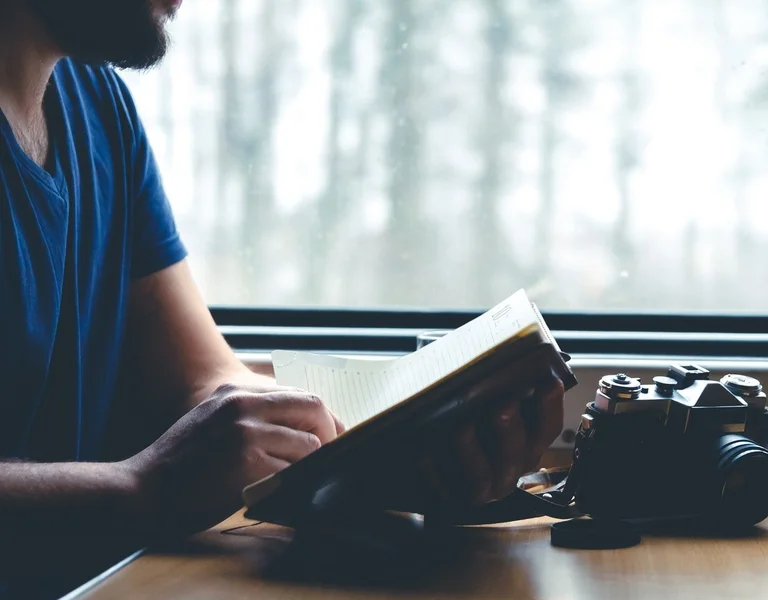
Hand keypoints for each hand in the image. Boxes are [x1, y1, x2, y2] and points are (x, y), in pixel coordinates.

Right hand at [123, 382, 343, 534]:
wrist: (141, 489)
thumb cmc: (181, 462)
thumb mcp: (214, 420)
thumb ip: (254, 416)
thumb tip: (305, 426)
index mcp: (237, 390)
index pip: (301, 395)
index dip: (325, 418)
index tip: (334, 436)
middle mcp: (243, 403)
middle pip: (314, 409)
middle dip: (329, 436)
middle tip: (329, 457)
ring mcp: (246, 431)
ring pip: (308, 445)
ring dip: (309, 466)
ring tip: (297, 479)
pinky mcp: (247, 463)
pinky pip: (292, 473)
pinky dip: (294, 485)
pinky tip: (281, 492)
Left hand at [378, 375, 564, 513]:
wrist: (406, 455)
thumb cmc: (447, 419)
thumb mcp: (473, 399)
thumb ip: (487, 385)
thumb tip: (490, 356)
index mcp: (522, 446)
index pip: (546, 429)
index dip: (550, 408)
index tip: (548, 382)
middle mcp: (505, 472)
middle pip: (517, 454)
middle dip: (511, 428)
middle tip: (503, 404)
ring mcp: (475, 490)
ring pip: (480, 475)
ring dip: (471, 448)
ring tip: (459, 425)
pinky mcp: (442, 500)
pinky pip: (437, 487)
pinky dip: (430, 468)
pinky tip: (421, 449)